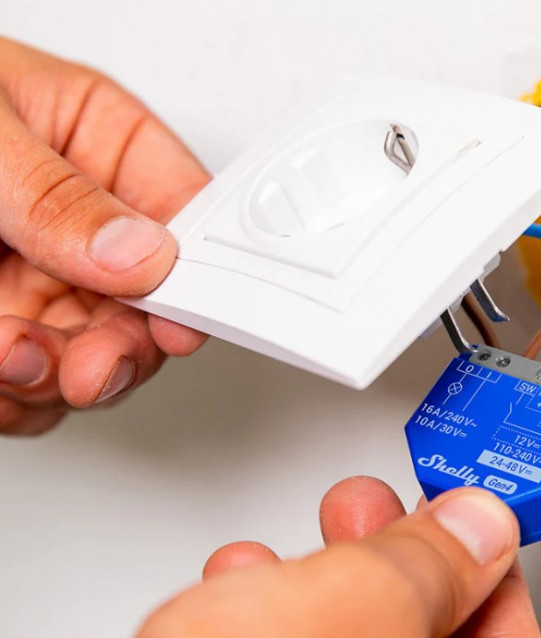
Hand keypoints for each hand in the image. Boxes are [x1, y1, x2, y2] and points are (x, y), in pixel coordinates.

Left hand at [0, 38, 209, 433]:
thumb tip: (140, 254)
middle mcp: (83, 222)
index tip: (177, 321)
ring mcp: (43, 280)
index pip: (185, 215)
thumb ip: (58, 197)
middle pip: (145, 307)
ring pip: (91, 359)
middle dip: (116, 348)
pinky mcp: (4, 325)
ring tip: (8, 356)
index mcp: (101, 146)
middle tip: (88, 368)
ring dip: (54, 377)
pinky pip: (32, 384)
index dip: (196, 276)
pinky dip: (13, 394)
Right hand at [138, 477, 540, 636]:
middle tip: (382, 511)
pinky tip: (244, 582)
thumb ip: (417, 572)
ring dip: (336, 578)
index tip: (465, 513)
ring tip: (315, 534)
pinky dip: (274, 614)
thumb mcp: (335, 622)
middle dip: (403, 559)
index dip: (493, 569)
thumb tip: (478, 526)